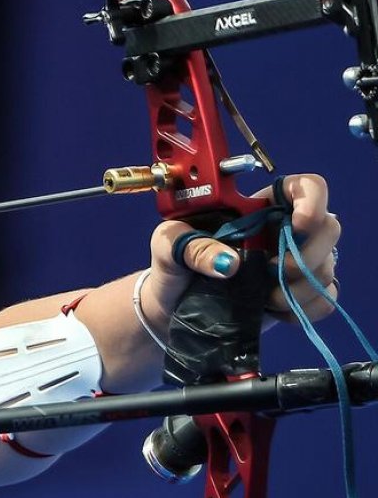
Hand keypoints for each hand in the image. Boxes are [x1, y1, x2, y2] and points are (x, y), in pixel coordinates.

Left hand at [143, 173, 339, 331]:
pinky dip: (306, 307)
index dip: (312, 200)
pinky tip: (273, 310)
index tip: (295, 225)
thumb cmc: (172, 267)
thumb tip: (229, 262)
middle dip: (307, 253)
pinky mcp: (296, 295)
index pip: (304, 188)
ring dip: (301, 286)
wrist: (171, 308)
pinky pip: (325, 298)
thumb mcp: (168, 246)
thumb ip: (192, 245)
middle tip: (273, 271)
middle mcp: (282, 232)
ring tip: (264, 298)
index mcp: (256, 210)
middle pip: (328, 227)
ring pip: (327, 266)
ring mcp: (293, 264)